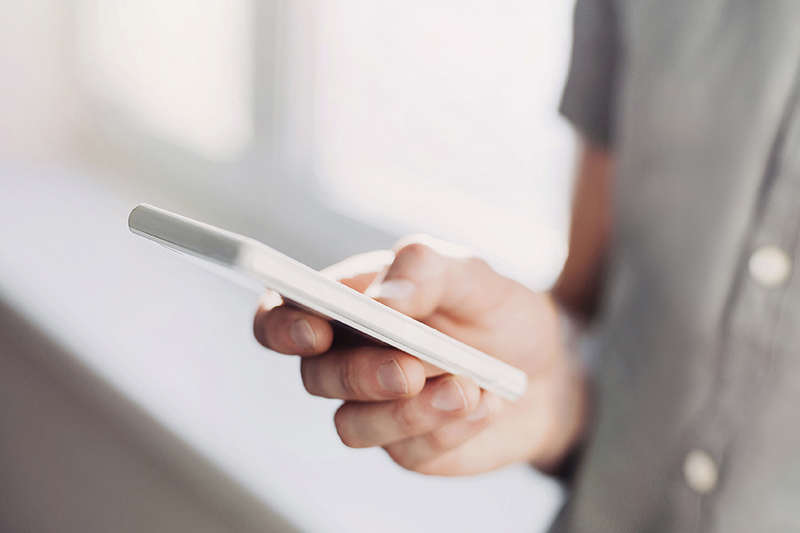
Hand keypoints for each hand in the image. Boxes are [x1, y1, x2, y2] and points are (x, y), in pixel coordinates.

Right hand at [254, 237, 588, 475]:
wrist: (549, 369)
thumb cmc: (497, 312)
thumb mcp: (473, 275)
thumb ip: (425, 270)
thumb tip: (378, 301)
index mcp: (350, 305)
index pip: (282, 316)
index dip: (281, 326)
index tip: (314, 331)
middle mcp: (350, 358)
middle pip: (313, 376)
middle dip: (359, 375)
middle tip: (409, 369)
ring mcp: (375, 408)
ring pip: (351, 425)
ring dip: (409, 409)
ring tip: (470, 385)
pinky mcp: (407, 447)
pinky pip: (405, 449)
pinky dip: (447, 426)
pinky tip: (486, 402)